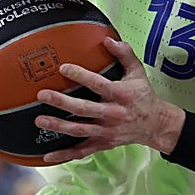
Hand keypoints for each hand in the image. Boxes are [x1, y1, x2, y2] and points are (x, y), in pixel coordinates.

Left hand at [35, 37, 183, 162]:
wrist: (155, 124)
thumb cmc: (143, 95)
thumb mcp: (138, 72)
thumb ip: (124, 54)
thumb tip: (108, 39)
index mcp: (121, 94)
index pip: (98, 84)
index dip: (81, 76)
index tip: (63, 68)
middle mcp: (113, 114)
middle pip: (84, 109)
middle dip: (62, 102)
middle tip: (43, 94)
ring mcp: (107, 131)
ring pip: (80, 130)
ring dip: (59, 126)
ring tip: (40, 120)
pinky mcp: (103, 144)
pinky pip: (82, 151)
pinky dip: (65, 155)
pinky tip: (48, 155)